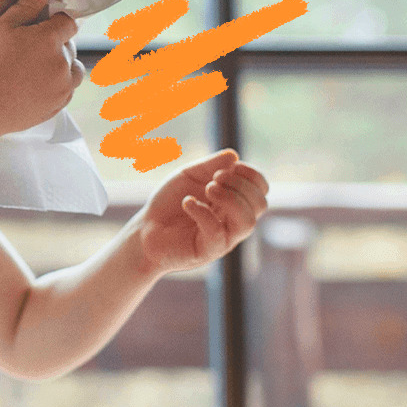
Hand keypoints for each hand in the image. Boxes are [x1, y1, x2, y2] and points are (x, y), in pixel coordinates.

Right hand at [0, 0, 83, 136]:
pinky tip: (37, 84)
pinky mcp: (57, 106)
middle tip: (31, 48)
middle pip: (70, 46)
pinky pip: (67, 91)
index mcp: (50, 39)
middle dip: (57, 44)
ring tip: (39, 67)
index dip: (57, 21)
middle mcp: (62, 63)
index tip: (43, 25)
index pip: (68, 22)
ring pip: (73, 70)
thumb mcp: (2, 26)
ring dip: (63, 65)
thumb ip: (27, 5)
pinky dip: (58, 85)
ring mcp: (61, 87)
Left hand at [131, 149, 268, 274]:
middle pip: (260, 204)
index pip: (261, 190)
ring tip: (208, 189)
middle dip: (240, 185)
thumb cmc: (168, 204)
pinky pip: (216, 232)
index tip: (231, 166)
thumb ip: (210, 165)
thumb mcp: (189, 176)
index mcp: (234, 203)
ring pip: (247, 222)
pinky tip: (187, 203)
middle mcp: (233, 222)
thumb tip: (234, 155)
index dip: (253, 175)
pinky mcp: (207, 251)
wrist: (145, 230)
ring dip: (230, 199)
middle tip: (214, 179)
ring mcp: (222, 238)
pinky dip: (203, 212)